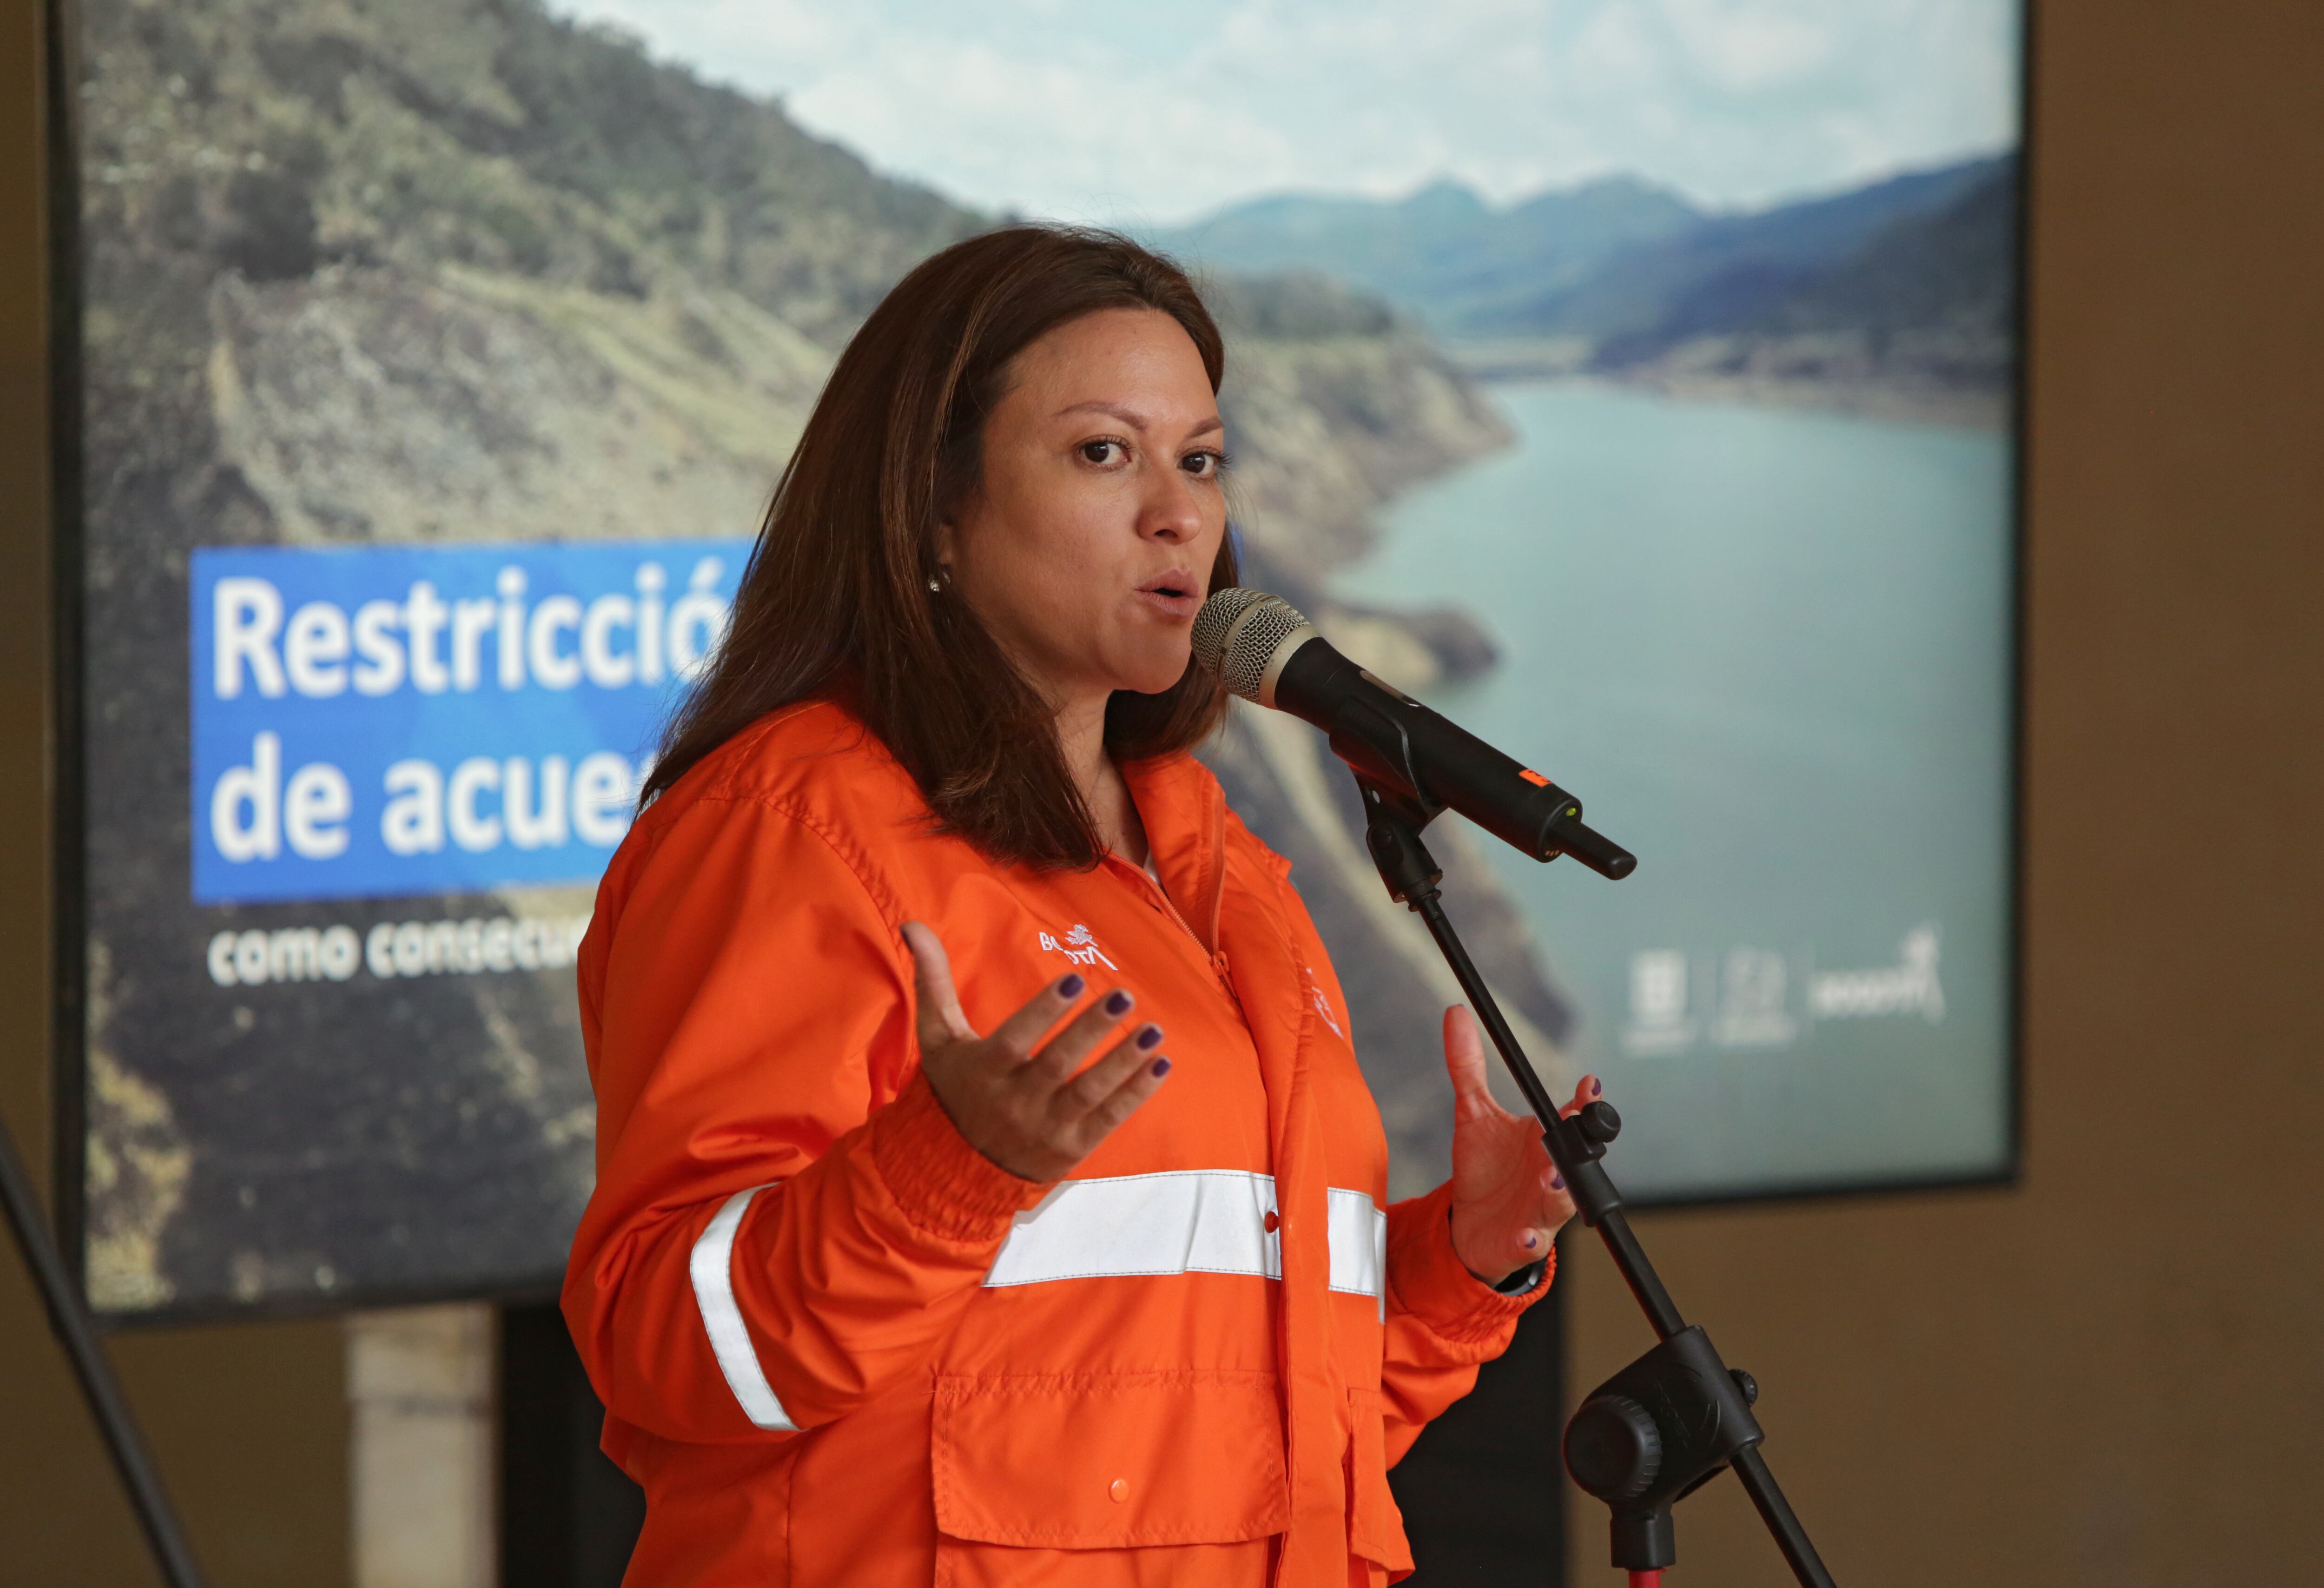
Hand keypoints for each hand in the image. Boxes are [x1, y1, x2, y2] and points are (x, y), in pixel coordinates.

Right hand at [902, 921, 1170, 1181]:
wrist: (957, 1166)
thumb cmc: (954, 1087)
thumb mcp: (937, 1038)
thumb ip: (932, 981)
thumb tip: (914, 926)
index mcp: (984, 1071)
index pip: (1015, 1039)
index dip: (1044, 1012)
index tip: (1074, 979)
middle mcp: (1015, 1102)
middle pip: (1058, 1064)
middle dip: (1091, 1030)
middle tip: (1124, 995)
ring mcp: (1046, 1128)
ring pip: (1089, 1092)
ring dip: (1124, 1062)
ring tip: (1154, 1031)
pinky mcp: (1071, 1147)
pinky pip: (1108, 1119)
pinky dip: (1136, 1094)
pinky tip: (1160, 1065)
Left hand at [1442, 1004, 1592, 1285]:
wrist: (1468, 1225)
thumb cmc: (1483, 1168)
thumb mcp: (1471, 1114)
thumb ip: (1467, 1066)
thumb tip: (1455, 1012)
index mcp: (1546, 1141)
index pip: (1575, 1119)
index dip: (1586, 1103)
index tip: (1589, 1083)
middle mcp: (1551, 1174)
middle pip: (1576, 1158)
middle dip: (1575, 1145)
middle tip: (1572, 1127)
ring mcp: (1541, 1209)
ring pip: (1560, 1201)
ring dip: (1557, 1190)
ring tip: (1549, 1177)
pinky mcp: (1522, 1240)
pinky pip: (1532, 1242)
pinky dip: (1530, 1238)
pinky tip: (1526, 1234)